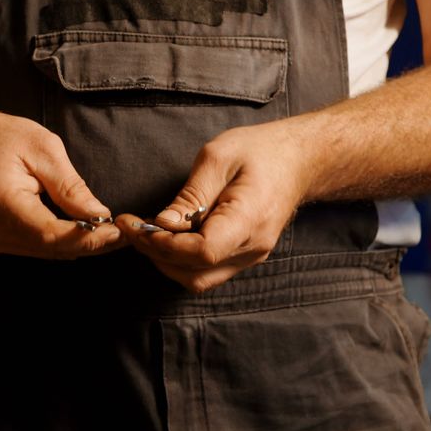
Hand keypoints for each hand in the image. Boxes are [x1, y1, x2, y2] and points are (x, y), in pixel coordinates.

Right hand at [0, 107, 125, 258]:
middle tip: (126, 234)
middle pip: (52, 248)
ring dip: (82, 245)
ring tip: (114, 234)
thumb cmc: (3, 138)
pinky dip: (66, 242)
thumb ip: (70, 186)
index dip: (86, 237)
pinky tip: (89, 232)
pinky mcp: (2, 241)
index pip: (50, 233)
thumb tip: (99, 215)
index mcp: (2, 203)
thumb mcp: (43, 148)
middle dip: (91, 243)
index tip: (116, 231)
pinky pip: (40, 248)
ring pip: (49, 252)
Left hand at [117, 120, 311, 291]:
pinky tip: (168, 236)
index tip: (140, 227)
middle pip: (196, 274)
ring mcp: (250, 256)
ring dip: (166, 261)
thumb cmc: (261, 151)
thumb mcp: (218, 157)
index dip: (166, 245)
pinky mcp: (244, 256)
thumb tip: (161, 224)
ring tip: (145, 232)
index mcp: (249, 220)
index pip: (202, 252)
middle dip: (156, 255)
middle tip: (131, 228)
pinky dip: (182, 259)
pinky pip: (207, 270)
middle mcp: (252, 247)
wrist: (299, 160)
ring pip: (199, 279)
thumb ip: (190, 195)